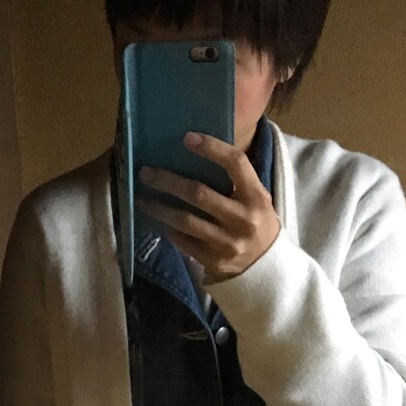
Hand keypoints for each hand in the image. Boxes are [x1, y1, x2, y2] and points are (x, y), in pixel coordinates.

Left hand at [137, 132, 280, 284]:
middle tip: (146, 172)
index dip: (212, 149)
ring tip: (141, 198)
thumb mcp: (256, 198)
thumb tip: (195, 154)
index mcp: (256, 196)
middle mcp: (243, 219)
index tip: (187, 138)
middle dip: (169, 181)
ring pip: (186, 221)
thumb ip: (235, 180)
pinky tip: (156, 219)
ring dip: (159, 208)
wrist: (264, 266)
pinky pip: (184, 241)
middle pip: (200, 194)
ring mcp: (227, 242)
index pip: (236, 164)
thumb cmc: (255, 222)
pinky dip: (168, 228)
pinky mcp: (213, 260)